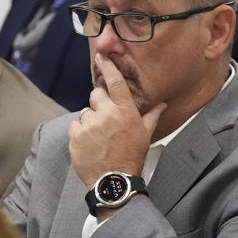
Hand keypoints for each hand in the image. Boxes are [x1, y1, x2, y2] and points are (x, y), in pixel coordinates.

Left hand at [69, 54, 166, 189]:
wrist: (114, 181)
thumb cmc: (131, 157)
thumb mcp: (145, 135)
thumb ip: (151, 115)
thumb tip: (162, 104)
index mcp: (125, 111)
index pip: (114, 81)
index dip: (107, 66)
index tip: (100, 56)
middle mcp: (106, 113)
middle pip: (96, 94)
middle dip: (99, 103)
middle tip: (105, 120)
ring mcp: (89, 124)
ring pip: (85, 112)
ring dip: (90, 121)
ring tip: (98, 138)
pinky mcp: (76, 135)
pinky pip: (75, 125)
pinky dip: (80, 133)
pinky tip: (89, 144)